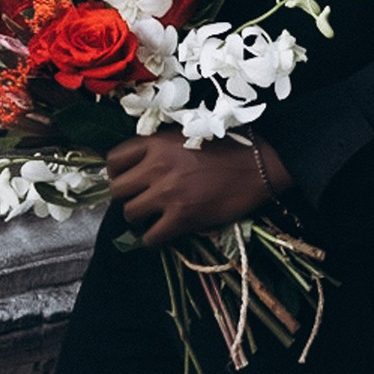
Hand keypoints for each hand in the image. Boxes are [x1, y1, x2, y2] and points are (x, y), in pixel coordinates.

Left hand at [105, 131, 293, 250]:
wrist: (259, 166)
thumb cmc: (229, 147)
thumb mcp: (188, 134)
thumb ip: (161, 147)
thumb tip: (140, 165)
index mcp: (156, 143)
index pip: (114, 160)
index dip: (117, 172)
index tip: (127, 179)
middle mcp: (156, 167)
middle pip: (117, 189)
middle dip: (126, 196)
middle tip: (140, 200)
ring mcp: (167, 193)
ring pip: (130, 213)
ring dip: (138, 218)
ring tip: (152, 218)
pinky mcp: (182, 217)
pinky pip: (150, 237)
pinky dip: (152, 239)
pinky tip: (162, 234)